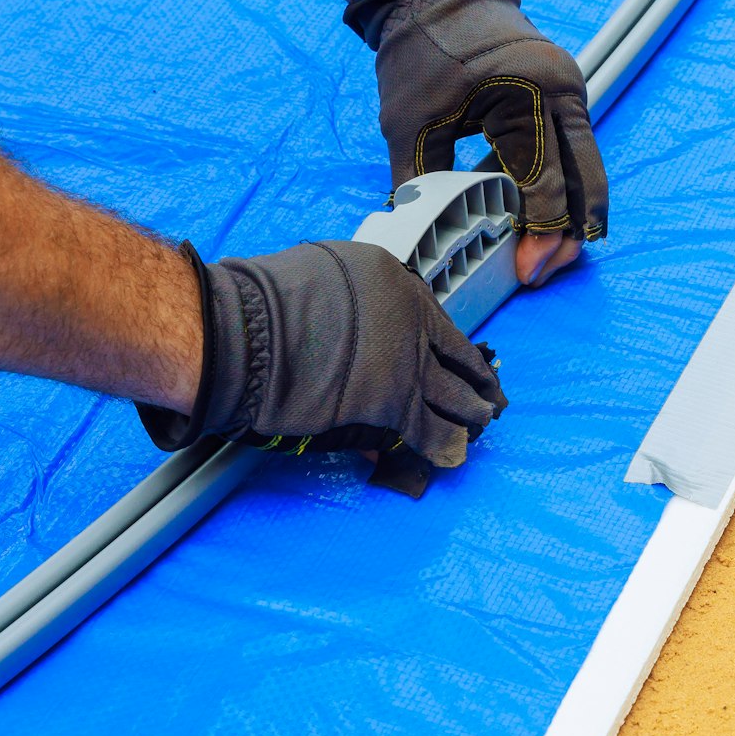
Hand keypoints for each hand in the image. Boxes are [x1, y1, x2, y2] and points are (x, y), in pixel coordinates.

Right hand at [137, 240, 507, 467]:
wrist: (245, 334)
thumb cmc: (260, 303)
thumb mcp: (317, 281)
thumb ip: (348, 309)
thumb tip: (355, 347)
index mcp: (392, 280)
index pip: (435, 319)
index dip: (450, 346)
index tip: (461, 359)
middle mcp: (410, 317)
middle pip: (456, 354)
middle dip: (476, 380)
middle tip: (488, 396)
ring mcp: (408, 360)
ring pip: (455, 393)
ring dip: (471, 413)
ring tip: (480, 425)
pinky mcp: (396, 402)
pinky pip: (432, 430)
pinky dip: (445, 445)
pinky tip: (454, 456)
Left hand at [371, 0, 607, 285]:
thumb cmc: (422, 49)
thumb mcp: (407, 121)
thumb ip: (417, 182)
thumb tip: (418, 238)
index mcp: (530, 95)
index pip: (545, 183)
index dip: (538, 233)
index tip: (526, 270)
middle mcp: (563, 93)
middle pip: (585, 182)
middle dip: (570, 233)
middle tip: (545, 271)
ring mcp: (569, 92)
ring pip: (585, 169)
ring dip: (570, 213)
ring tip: (547, 254)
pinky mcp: (561, 96)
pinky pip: (572, 151)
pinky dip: (561, 186)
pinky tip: (541, 218)